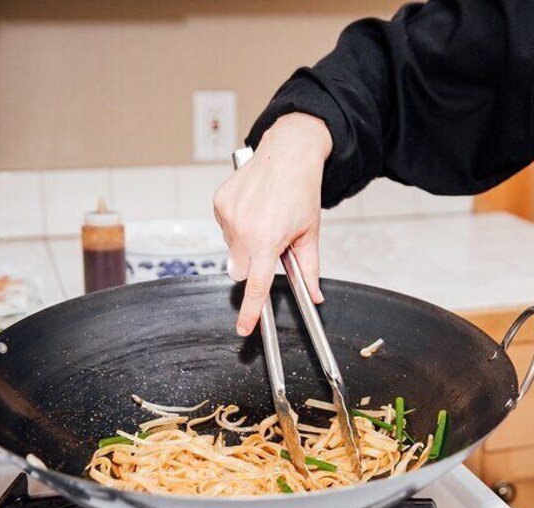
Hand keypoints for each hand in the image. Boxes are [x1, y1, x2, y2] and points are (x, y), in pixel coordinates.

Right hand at [213, 113, 331, 335]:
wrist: (288, 152)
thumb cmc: (301, 189)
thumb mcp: (309, 233)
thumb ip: (309, 269)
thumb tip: (314, 295)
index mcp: (267, 240)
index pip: (256, 286)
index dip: (250, 311)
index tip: (244, 328)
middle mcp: (243, 229)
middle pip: (241, 270)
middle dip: (254, 266)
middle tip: (272, 244)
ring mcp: (227, 215)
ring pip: (232, 249)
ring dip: (246, 244)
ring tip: (265, 219)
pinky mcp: (219, 203)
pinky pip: (225, 228)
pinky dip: (237, 225)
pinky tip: (253, 209)